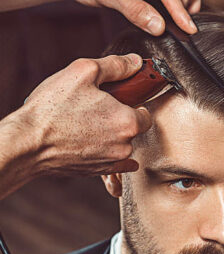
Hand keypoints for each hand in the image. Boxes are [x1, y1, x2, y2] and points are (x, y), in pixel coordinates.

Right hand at [22, 53, 150, 176]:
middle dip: (120, 118)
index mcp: (127, 121)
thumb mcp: (84, 72)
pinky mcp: (97, 171)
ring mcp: (111, 161)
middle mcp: (124, 144)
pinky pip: (114, 165)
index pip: (146, 114)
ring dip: (112, 135)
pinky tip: (96, 145)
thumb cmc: (53, 108)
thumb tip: (136, 62)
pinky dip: (108, 155)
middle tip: (98, 109)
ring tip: (87, 124)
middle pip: (132, 129)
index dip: (134, 104)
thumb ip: (116, 66)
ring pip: (121, 145)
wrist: (28, 143)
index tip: (121, 101)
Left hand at [76, 0, 200, 34]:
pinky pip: (164, 0)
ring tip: (178, 19)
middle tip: (184, 24)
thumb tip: (158, 26)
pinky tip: (168, 14)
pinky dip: (171, 5)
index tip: (189, 27)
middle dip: (185, 4)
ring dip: (180, 4)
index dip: (181, 10)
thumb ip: (135, 9)